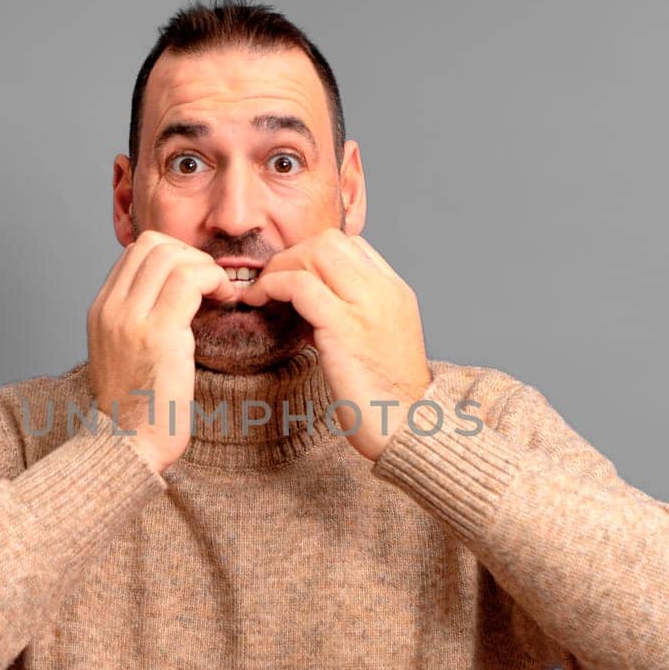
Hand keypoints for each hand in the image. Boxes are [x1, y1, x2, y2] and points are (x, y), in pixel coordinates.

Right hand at [87, 231, 236, 473]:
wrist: (127, 446)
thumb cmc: (137, 409)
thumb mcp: (126, 354)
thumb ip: (140, 321)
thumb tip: (175, 297)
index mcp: (101, 310)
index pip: (137, 252)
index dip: (175, 255)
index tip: (197, 281)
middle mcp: (110, 308)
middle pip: (152, 244)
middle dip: (191, 255)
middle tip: (212, 284)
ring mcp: (130, 318)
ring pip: (171, 255)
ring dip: (205, 268)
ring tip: (220, 294)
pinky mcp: (157, 333)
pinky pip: (190, 280)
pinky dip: (214, 281)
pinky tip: (226, 302)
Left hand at [238, 229, 431, 460]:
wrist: (410, 428)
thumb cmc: (388, 400)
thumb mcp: (378, 345)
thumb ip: (354, 319)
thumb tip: (313, 311)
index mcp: (395, 293)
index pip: (352, 246)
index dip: (313, 256)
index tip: (292, 279)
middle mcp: (384, 291)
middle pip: (330, 241)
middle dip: (292, 256)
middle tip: (270, 283)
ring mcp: (367, 305)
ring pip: (315, 252)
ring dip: (280, 267)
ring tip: (261, 292)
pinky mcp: (344, 326)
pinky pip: (299, 285)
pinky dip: (272, 286)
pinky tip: (258, 302)